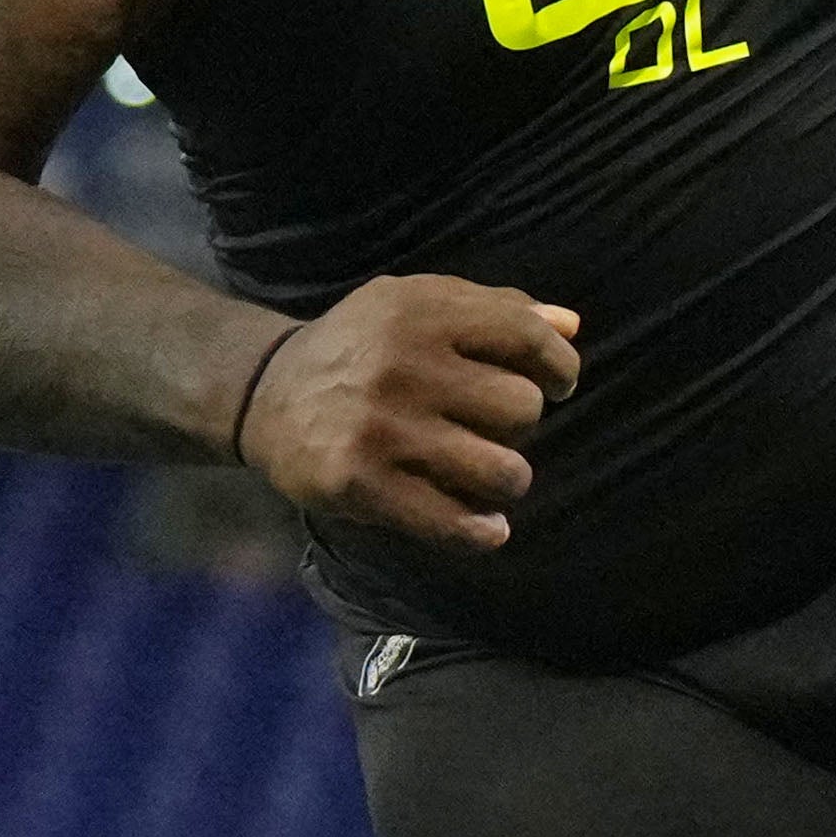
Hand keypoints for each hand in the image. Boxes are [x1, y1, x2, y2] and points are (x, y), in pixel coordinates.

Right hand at [237, 276, 580, 554]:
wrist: (264, 394)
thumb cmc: (360, 347)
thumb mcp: (414, 304)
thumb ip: (494, 308)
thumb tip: (571, 328)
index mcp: (420, 312)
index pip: (528, 337)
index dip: (559, 366)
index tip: (557, 384)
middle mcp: (402, 366)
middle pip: (522, 408)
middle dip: (519, 423)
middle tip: (492, 427)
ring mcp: (382, 429)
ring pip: (503, 470)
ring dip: (507, 479)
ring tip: (488, 476)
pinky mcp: (361, 484)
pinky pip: (453, 522)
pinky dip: (481, 532)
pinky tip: (487, 527)